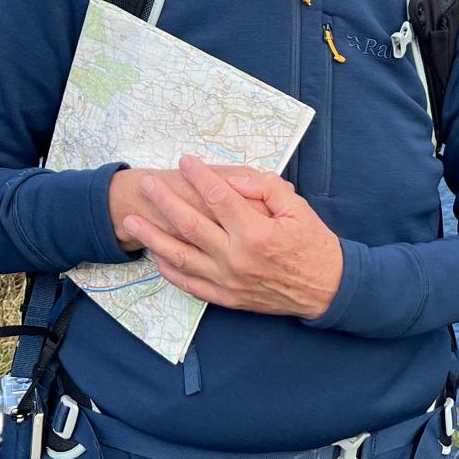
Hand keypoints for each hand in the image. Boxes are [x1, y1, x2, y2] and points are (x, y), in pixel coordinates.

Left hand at [120, 156, 342, 318]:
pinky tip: (155, 254)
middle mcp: (236, 257)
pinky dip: (168, 269)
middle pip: (190, 224)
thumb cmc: (313, 243)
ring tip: (132, 221)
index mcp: (256, 232)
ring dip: (153, 236)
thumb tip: (231, 181)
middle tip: (147, 185)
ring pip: (180, 256)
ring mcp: (228, 280)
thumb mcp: (298, 207)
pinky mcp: (226, 297)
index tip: (186, 161)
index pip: (218, 197)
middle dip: (164, 201)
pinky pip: (189, 283)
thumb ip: (265, 188)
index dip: (199, 176)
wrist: (326, 289)